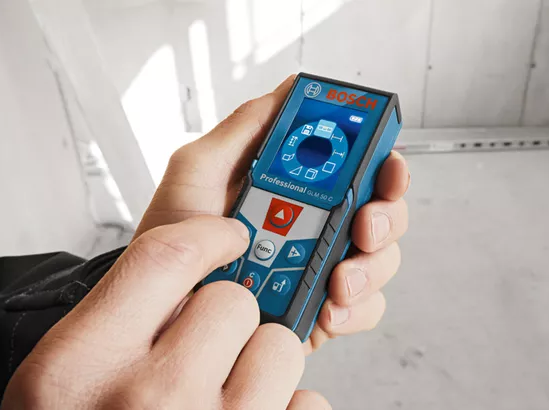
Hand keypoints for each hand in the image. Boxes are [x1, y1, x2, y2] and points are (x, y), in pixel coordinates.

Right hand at [3, 216, 329, 408]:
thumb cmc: (105, 394)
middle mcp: (147, 398)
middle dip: (233, 308)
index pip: (169, 256)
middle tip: (206, 336)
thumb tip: (247, 129)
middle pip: (233, 302)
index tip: (228, 235)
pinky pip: (309, 400)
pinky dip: (290, 397)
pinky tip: (253, 402)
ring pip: (280, 348)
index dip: (212, 236)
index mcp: (87, 358)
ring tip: (227, 378)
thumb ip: (147, 254)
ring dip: (264, 354)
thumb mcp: (82, 341)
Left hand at [135, 75, 409, 353]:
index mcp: (303, 188)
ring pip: (381, 261)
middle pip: (384, 212)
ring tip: (336, 281)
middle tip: (363, 227)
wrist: (162, 300)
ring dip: (370, 268)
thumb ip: (246, 128)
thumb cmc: (175, 232)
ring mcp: (324, 268)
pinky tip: (326, 309)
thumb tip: (291, 90)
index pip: (362, 168)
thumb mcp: (199, 168)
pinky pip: (364, 309)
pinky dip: (354, 310)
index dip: (385, 163)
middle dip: (386, 217)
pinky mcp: (322, 310)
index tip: (386, 166)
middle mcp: (322, 225)